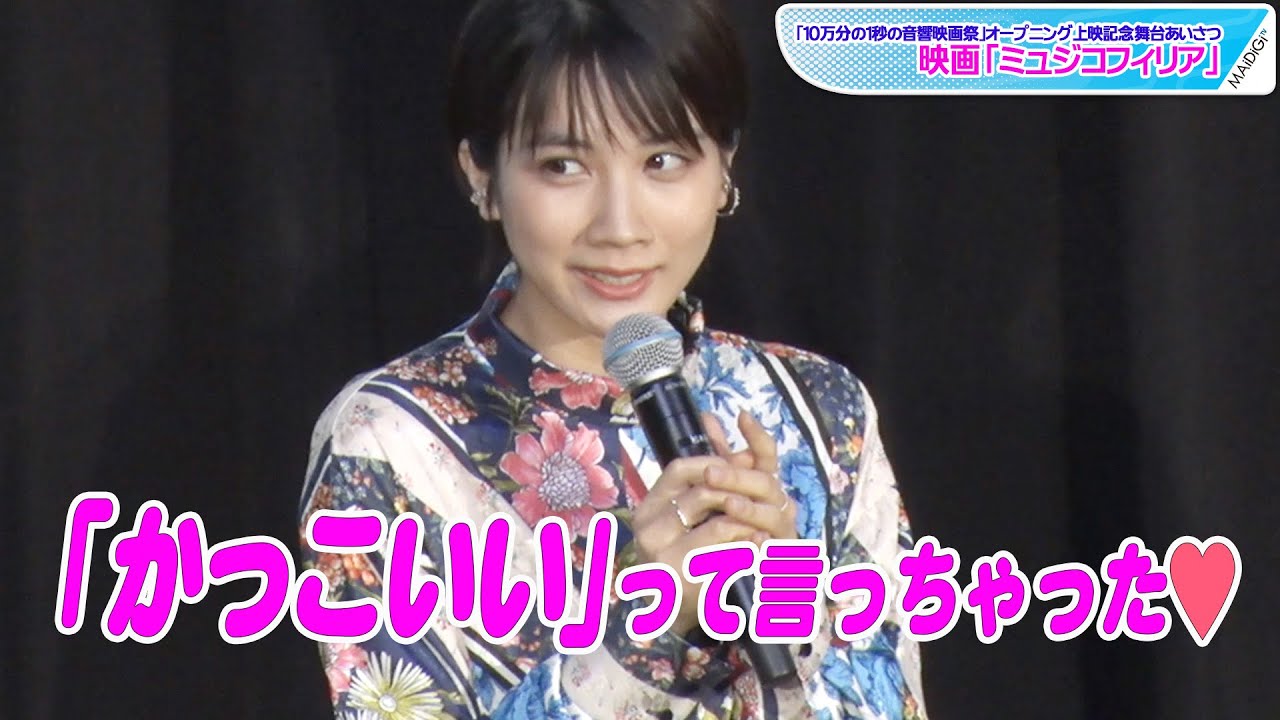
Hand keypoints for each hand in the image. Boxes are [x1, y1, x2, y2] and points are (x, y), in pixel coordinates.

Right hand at [629, 411, 796, 635]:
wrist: (674, 614)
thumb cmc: (688, 558)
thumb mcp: (696, 517)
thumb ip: (712, 477)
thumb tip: (736, 441)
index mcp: (649, 506)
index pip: (679, 467)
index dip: (713, 461)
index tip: (739, 466)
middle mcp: (648, 527)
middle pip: (703, 492)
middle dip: (738, 491)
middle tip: (766, 493)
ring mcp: (661, 554)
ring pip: (718, 523)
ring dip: (748, 520)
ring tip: (766, 522)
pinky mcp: (681, 578)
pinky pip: (726, 556)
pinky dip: (748, 546)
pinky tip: (761, 545)